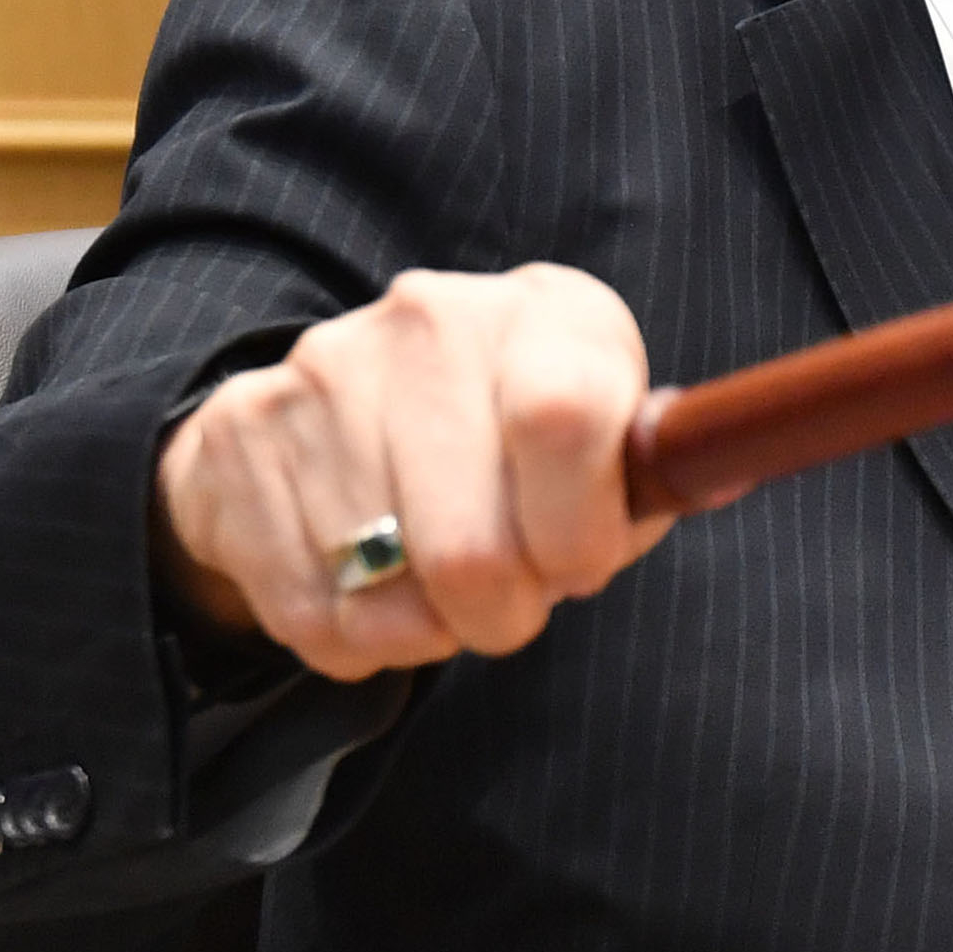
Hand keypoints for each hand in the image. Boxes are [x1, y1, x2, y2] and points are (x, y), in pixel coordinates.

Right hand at [154, 264, 671, 679]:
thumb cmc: (515, 435)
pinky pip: (311, 612)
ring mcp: (321, 375)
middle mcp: (427, 322)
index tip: (581, 568)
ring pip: (384, 598)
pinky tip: (374, 591)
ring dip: (429, 630)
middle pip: (470, 547)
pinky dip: (357, 639)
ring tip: (442, 592)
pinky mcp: (240, 437)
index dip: (580, 532)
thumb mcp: (604, 427)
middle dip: (506, 612)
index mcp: (544, 312)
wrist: (345, 398)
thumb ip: (649, 470)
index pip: (564, 422)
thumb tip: (712, 474)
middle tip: (511, 604)